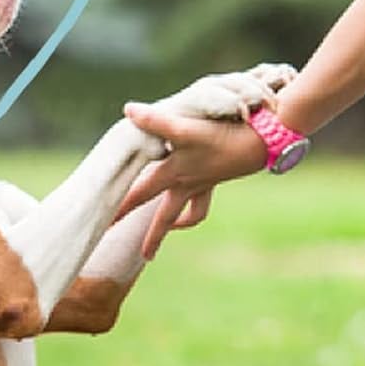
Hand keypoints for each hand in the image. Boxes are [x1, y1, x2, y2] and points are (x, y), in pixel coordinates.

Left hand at [117, 105, 267, 259]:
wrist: (262, 141)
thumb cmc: (222, 136)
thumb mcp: (186, 129)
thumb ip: (156, 122)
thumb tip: (129, 110)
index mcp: (174, 174)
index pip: (138, 194)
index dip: (120, 208)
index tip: (102, 225)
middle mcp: (186, 183)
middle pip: (163, 217)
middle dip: (150, 236)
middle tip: (141, 255)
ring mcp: (202, 183)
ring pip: (186, 216)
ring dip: (173, 228)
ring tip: (165, 238)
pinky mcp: (215, 178)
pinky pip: (201, 203)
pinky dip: (191, 211)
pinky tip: (184, 211)